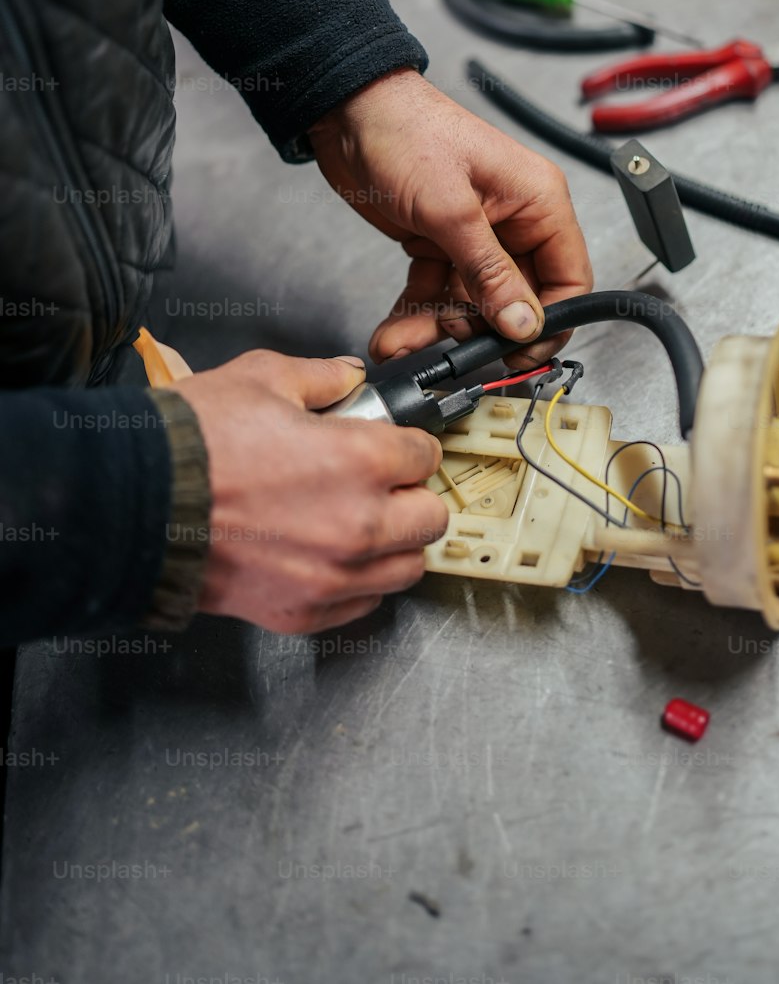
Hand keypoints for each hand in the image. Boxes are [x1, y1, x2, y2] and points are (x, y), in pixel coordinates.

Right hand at [169, 349, 446, 633]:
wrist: (136, 505)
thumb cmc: (194, 443)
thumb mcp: (261, 379)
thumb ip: (320, 377)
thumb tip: (347, 377)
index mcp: (361, 460)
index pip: (425, 455)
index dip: (408, 444)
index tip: (393, 445)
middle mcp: (360, 524)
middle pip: (430, 518)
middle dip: (412, 495)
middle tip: (385, 484)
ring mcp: (334, 575)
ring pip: (407, 569)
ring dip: (395, 544)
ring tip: (365, 524)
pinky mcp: (304, 612)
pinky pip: (364, 604)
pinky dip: (359, 583)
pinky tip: (334, 558)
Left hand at [309, 69, 592, 365]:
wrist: (346, 110)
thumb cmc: (405, 131)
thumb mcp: (450, 210)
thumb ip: (489, 272)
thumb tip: (524, 322)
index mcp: (538, 203)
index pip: (568, 280)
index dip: (548, 322)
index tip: (515, 352)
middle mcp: (513, 221)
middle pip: (517, 300)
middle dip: (480, 331)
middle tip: (449, 345)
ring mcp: (475, 235)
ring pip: (471, 305)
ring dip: (437, 328)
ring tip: (403, 341)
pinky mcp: (439, 244)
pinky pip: (438, 293)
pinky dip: (415, 314)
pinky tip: (394, 331)